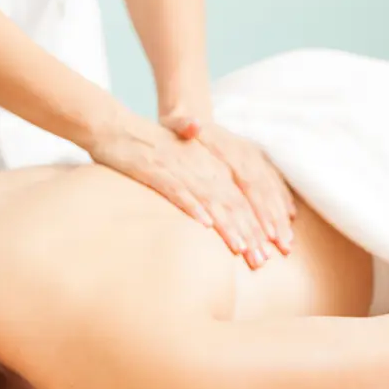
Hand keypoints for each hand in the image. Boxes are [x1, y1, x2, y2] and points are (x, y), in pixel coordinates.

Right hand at [89, 114, 275, 268]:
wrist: (114, 128)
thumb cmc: (150, 149)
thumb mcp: (185, 163)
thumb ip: (207, 183)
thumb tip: (220, 218)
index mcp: (213, 165)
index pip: (244, 196)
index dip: (261, 221)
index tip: (273, 247)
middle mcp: (202, 166)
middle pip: (233, 202)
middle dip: (251, 232)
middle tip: (263, 260)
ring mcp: (180, 168)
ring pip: (212, 199)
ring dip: (228, 225)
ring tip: (242, 248)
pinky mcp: (156, 171)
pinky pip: (178, 191)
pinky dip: (193, 207)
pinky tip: (205, 225)